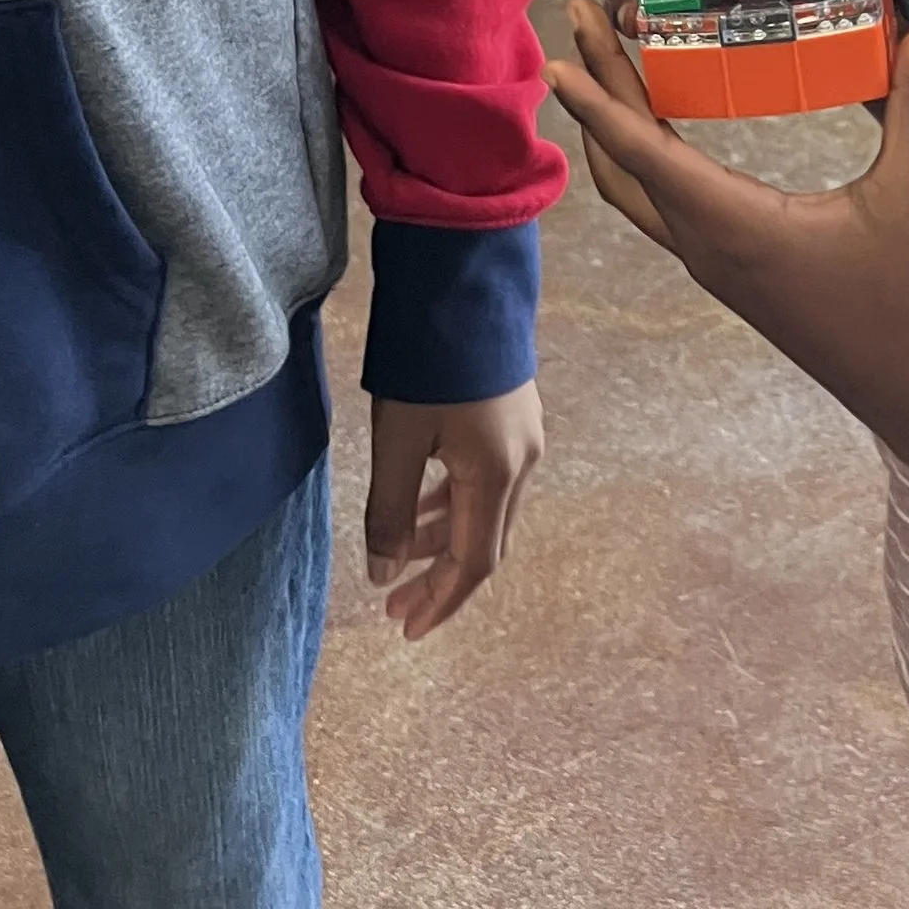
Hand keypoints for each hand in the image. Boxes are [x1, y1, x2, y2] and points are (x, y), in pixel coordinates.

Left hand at [364, 382, 546, 641]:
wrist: (466, 281)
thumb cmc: (426, 362)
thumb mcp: (397, 440)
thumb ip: (390, 512)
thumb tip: (384, 574)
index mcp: (496, 475)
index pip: (475, 564)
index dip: (440, 601)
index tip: (404, 627)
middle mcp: (522, 463)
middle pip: (485, 541)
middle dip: (439, 577)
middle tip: (394, 603)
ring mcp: (524, 436)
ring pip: (487, 509)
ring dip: (444, 538)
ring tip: (401, 556)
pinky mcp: (514, 414)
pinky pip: (488, 478)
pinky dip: (455, 502)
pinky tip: (425, 500)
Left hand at [549, 0, 908, 385]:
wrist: (903, 377)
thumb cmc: (907, 290)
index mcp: (736, 224)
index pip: (645, 152)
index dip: (599, 100)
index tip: (559, 56)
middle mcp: (706, 244)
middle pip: (624, 163)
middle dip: (596, 92)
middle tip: (579, 25)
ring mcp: (709, 261)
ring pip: (633, 191)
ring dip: (610, 128)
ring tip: (602, 65)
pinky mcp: (723, 268)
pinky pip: (659, 206)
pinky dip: (639, 157)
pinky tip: (653, 124)